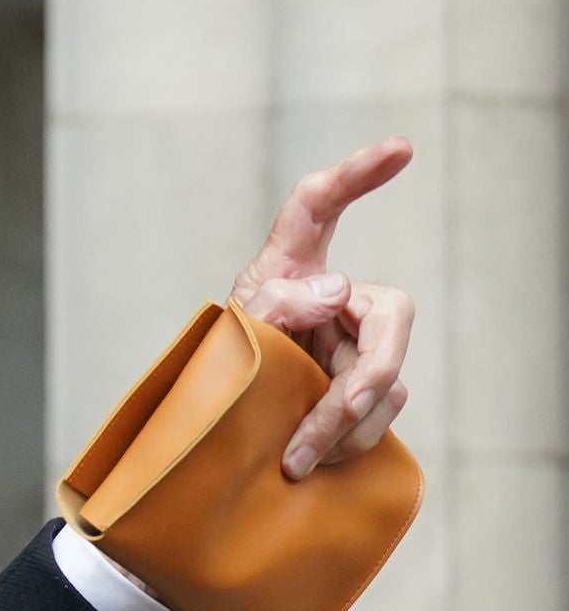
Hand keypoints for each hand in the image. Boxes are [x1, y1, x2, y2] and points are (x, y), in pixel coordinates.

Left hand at [229, 139, 417, 478]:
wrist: (211, 434)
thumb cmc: (215, 369)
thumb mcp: (231, 332)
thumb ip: (277, 303)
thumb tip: (337, 292)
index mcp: (289, 266)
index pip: (317, 206)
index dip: (356, 174)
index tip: (399, 148)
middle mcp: (334, 299)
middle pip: (390, 318)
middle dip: (364, 375)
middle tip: (332, 416)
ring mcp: (352, 345)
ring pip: (386, 377)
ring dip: (347, 421)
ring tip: (299, 457)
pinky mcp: (361, 390)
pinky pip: (379, 412)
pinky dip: (349, 440)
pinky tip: (314, 462)